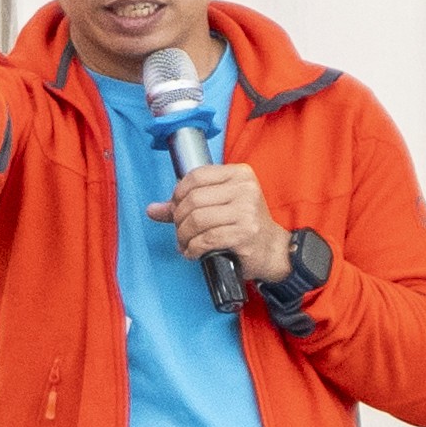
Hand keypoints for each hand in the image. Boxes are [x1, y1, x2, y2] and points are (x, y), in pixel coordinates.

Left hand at [167, 160, 293, 287]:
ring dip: (183, 236)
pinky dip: (193, 248)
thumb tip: (152, 210)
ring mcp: (247, 211)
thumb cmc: (244, 225)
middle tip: (180, 231)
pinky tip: (193, 252)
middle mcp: (245, 189)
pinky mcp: (244, 234)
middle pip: (193, 199)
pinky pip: (206, 239)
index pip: (196, 176)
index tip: (175, 208)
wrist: (273, 250)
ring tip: (184, 244)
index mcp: (239, 174)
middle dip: (179, 219)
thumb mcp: (220, 205)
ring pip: (197, 220)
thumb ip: (186, 203)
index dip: (178, 194)